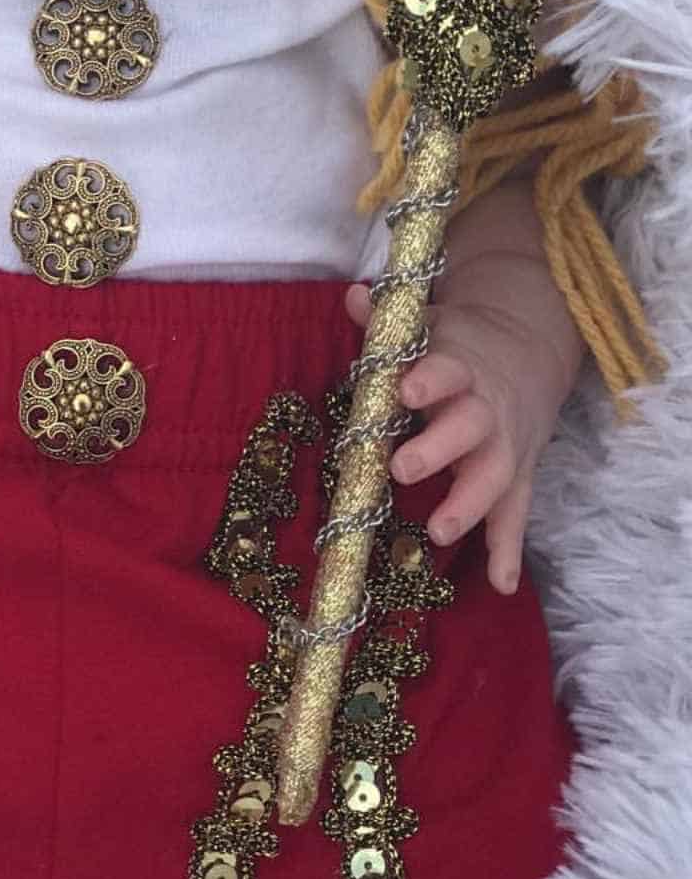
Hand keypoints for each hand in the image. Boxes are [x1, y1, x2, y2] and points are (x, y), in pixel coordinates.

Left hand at [344, 265, 581, 594]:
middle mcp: (486, 409)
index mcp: (461, 367)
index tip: (406, 391)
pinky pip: (515, 515)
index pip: (446, 371)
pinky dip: (508, 549)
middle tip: (401, 468)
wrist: (524, 354)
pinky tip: (499, 584)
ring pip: (494, 478)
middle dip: (439, 450)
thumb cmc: (456, 346)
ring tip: (439, 532)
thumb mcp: (427, 325)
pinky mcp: (516, 476)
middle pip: (469, 429)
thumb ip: (388, 320)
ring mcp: (504, 446)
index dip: (428, 380)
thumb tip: (353, 295)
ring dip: (469, 507)